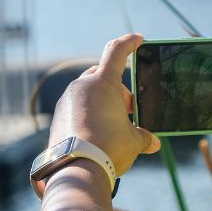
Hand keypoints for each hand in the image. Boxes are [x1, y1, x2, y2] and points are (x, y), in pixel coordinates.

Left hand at [49, 33, 160, 175]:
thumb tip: (153, 143)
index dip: (129, 42)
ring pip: (88, 92)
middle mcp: (82, 86)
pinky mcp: (58, 116)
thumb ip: (144, 137)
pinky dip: (88, 114)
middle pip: (102, 75)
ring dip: (102, 103)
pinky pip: (76, 107)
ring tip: (113, 126)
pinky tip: (96, 134)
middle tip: (128, 110)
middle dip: (118, 90)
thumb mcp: (133, 142)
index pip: (117, 51)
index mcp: (104, 83)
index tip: (138, 39)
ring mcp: (67, 100)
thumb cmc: (109, 149)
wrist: (76, 171)